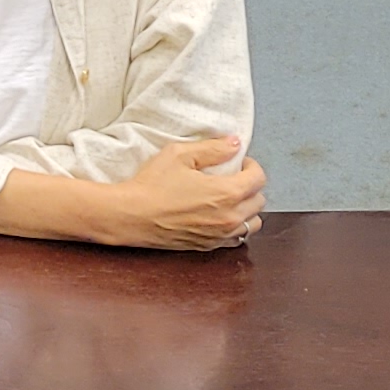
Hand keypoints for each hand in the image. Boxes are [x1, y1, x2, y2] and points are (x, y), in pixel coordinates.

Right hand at [103, 135, 266, 251]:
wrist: (130, 216)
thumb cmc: (151, 185)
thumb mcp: (178, 155)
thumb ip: (212, 148)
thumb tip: (234, 143)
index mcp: (228, 192)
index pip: (258, 179)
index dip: (251, 166)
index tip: (239, 162)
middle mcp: (231, 216)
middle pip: (259, 201)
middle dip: (250, 187)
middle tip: (232, 179)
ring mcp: (221, 234)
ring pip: (253, 223)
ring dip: (247, 210)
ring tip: (229, 200)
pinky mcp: (210, 246)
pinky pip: (237, 238)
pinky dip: (235, 227)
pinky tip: (219, 217)